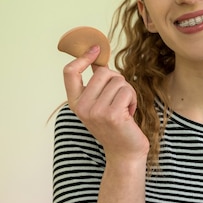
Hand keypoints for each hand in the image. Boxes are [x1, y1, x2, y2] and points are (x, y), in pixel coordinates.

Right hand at [63, 45, 148, 163]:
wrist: (125, 153)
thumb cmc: (115, 125)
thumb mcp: (99, 103)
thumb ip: (97, 84)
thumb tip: (98, 59)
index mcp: (76, 103)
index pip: (69, 72)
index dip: (82, 57)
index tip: (95, 49)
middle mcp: (82, 107)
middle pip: (102, 72)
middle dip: (117, 80)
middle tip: (119, 98)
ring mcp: (96, 112)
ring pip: (118, 81)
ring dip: (127, 92)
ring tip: (125, 108)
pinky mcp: (112, 115)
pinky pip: (127, 91)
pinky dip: (133, 99)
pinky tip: (129, 114)